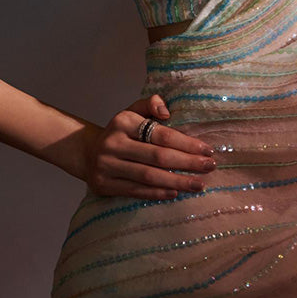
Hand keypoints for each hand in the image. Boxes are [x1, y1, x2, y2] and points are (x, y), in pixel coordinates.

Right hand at [82, 93, 216, 200]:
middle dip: (187, 163)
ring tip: (199, 184)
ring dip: (177, 182)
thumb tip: (166, 111)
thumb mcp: (132, 112)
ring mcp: (107, 165)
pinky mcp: (104, 185)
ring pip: (149, 176)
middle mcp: (113, 143)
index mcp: (123, 122)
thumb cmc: (120, 132)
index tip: (207, 149)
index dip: (186, 143)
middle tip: (209, 167)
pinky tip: (175, 193)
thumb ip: (150, 104)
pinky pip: (136, 191)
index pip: (160, 134)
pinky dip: (158, 193)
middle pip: (158, 157)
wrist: (87, 153)